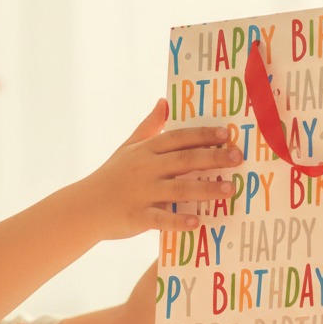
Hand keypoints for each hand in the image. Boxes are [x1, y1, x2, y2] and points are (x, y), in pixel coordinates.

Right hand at [82, 99, 241, 240]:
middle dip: (212, 157)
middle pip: (183, 160)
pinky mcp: (137, 216)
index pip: (177, 138)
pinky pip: (161, 219)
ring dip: (205, 189)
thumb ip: (148, 126)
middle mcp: (145, 169)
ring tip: (230, 189)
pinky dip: (178, 221)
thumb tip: (164, 101)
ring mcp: (141, 193)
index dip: (202, 134)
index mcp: (145, 151)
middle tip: (237, 157)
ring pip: (178, 189)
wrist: (85, 207)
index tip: (226, 133)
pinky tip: (196, 222)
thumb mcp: (128, 147)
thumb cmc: (111, 176)